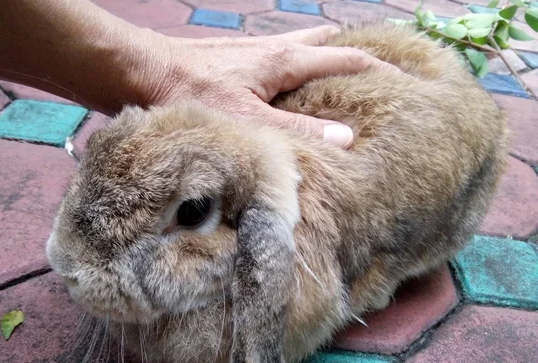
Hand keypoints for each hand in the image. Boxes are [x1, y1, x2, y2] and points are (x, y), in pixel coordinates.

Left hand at [134, 26, 400, 147]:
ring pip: (301, 53)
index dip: (379, 67)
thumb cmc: (188, 92)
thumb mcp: (246, 119)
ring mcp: (253, 56)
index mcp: (286, 60)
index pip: (347, 57)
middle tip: (376, 76)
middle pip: (327, 45)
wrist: (135, 71)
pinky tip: (287, 99)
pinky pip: (277, 66)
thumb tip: (346, 138)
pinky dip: (293, 77)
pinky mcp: (234, 67)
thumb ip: (295, 131)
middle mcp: (274, 51)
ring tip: (340, 89)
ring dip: (323, 64)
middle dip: (353, 55)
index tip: (406, 80)